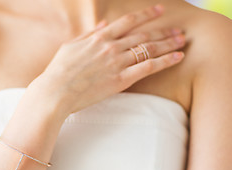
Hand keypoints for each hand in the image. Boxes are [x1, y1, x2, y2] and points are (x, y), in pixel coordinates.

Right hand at [33, 4, 185, 113]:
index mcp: (98, 37)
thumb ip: (88, 35)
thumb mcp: (69, 46)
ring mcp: (117, 62)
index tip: (159, 10)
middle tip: (178, 29)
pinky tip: (177, 57)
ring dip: (168, 43)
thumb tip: (102, 25)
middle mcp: (110, 46)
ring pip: (149, 48)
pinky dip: (165, 61)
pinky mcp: (121, 79)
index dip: (146, 15)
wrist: (55, 91)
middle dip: (163, 30)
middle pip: (143, 34)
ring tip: (182, 40)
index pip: (128, 21)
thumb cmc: (57, 71)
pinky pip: (149, 67)